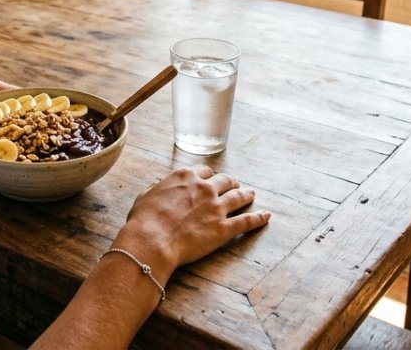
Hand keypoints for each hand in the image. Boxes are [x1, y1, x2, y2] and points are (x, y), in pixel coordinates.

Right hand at [112, 166, 269, 275]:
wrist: (151, 240)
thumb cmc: (143, 220)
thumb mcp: (145, 196)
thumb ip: (157, 188)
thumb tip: (159, 184)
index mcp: (185, 177)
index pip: (204, 170)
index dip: (209, 176)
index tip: (211, 179)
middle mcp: (204, 188)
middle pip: (224, 180)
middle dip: (230, 182)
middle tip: (234, 185)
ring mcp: (216, 207)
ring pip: (238, 196)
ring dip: (246, 194)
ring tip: (251, 194)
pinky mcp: (224, 228)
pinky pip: (247, 221)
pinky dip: (258, 218)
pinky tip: (266, 216)